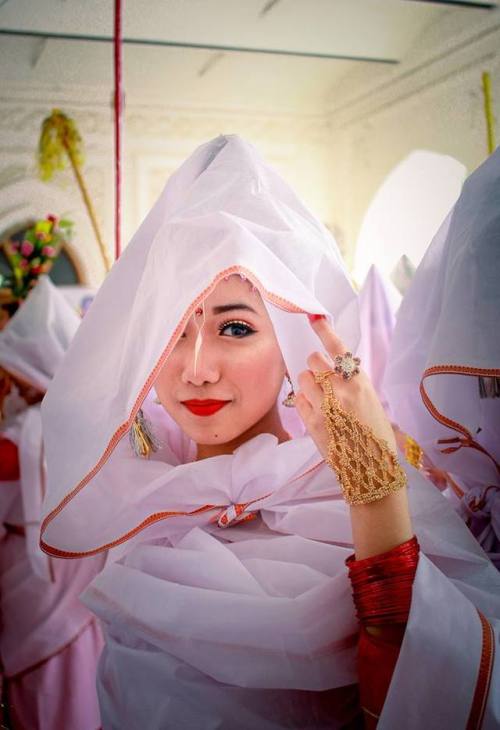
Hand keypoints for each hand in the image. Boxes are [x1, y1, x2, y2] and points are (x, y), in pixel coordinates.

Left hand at [295, 316, 396, 461]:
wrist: (371, 468)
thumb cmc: (376, 434)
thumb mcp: (371, 401)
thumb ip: (352, 383)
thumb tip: (334, 368)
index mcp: (359, 382)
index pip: (337, 348)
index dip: (323, 331)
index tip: (313, 318)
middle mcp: (341, 390)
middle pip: (314, 361)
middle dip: (315, 367)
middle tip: (322, 380)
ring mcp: (324, 406)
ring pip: (303, 378)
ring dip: (308, 384)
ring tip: (321, 400)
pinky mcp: (312, 422)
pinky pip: (298, 400)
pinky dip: (303, 403)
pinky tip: (317, 413)